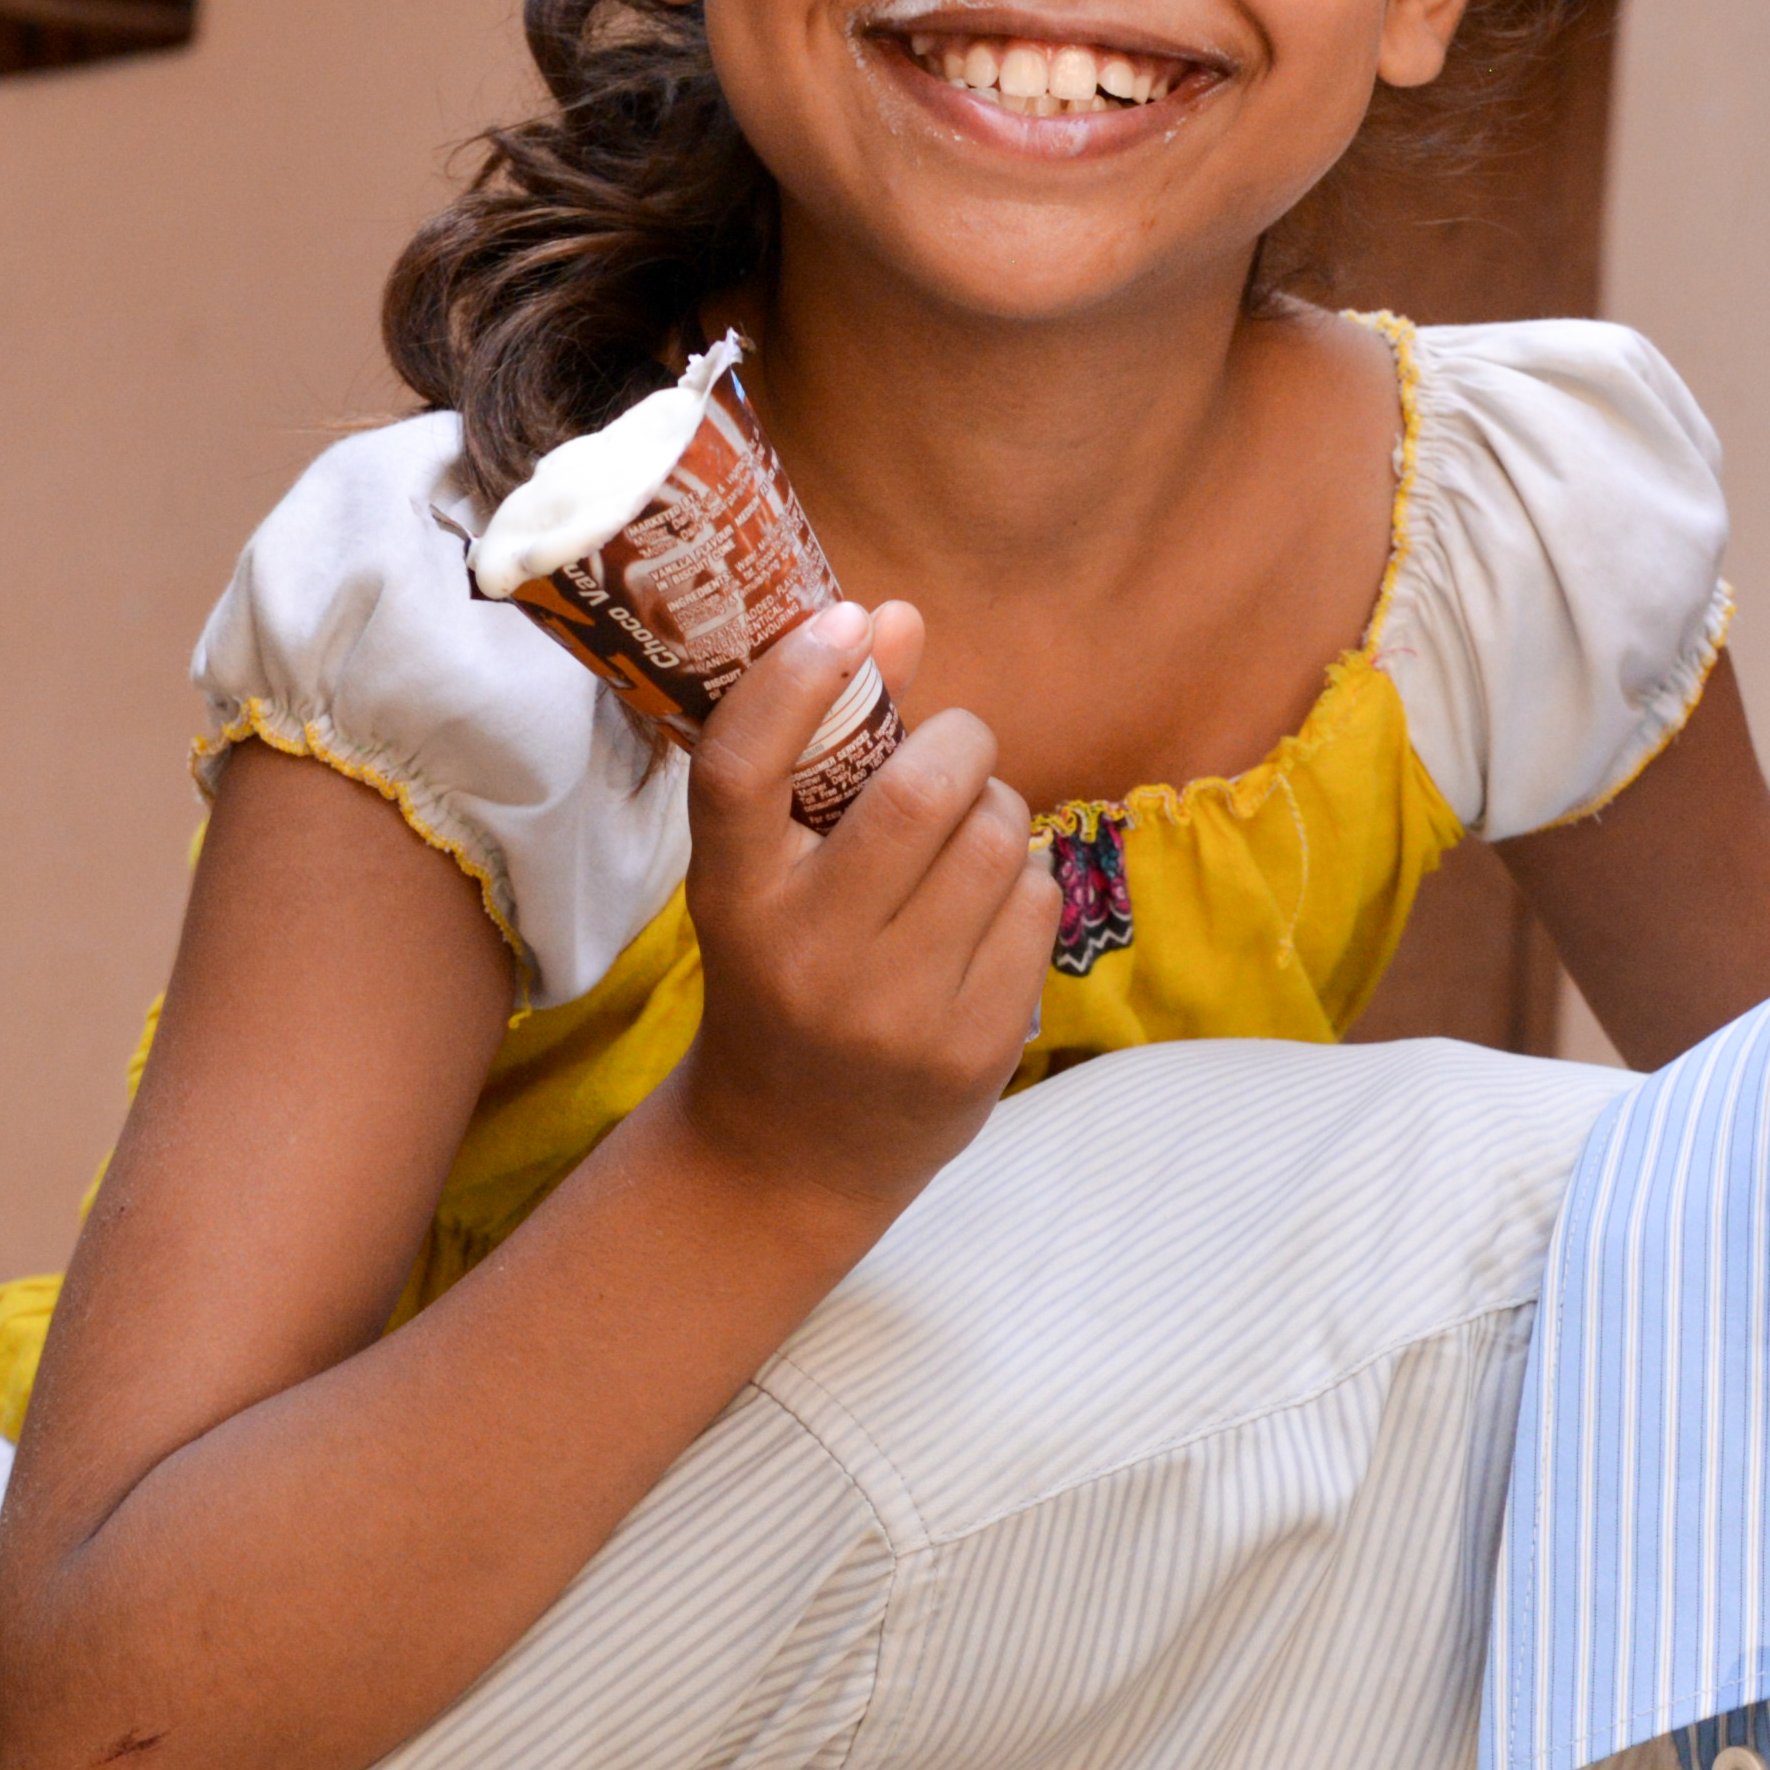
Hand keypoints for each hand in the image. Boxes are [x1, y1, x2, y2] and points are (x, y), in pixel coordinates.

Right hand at [668, 602, 1060, 1224]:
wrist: (788, 1154)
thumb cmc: (782, 978)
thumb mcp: (767, 880)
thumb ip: (821, 751)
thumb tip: (892, 615)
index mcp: (733, 903)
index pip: (743, 772)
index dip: (794, 680)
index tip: (844, 623)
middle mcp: (806, 958)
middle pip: (918, 792)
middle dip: (960, 743)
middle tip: (953, 751)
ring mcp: (893, 1013)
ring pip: (997, 843)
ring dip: (998, 812)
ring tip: (969, 837)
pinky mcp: (970, 1050)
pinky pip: (1036, 907)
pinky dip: (1024, 885)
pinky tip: (985, 914)